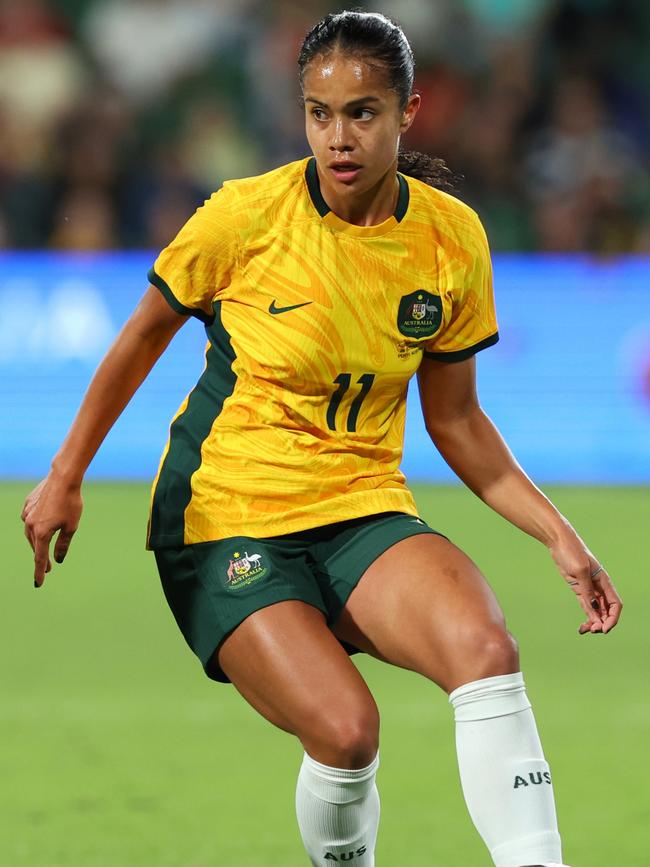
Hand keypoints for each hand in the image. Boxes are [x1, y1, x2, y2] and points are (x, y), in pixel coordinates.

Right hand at [21, 473, 82, 587]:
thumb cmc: (71, 503)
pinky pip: (30, 520)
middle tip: (48, 569)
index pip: (40, 558)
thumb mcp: (71, 527)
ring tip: (44, 550)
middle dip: (41, 558)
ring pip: (31, 533)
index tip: (39, 584)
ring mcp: (27, 514)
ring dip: (38, 542)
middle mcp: (30, 524)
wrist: (63, 478)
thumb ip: (63, 545)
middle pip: (35, 546)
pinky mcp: (28, 504)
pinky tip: (41, 526)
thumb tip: (58, 559)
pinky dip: (35, 526)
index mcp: (41, 533)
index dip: (39, 572)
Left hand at [549, 530, 621, 634]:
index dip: (612, 618)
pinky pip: (586, 606)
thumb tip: (593, 609)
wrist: (558, 541)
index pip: (615, 604)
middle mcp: (599, 587)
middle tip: (592, 631)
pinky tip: (582, 626)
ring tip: (585, 630)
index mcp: (604, 581)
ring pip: (596, 611)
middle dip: (602, 622)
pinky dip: (586, 617)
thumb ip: (587, 591)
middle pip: (606, 610)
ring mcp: (588, 588)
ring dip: (593, 622)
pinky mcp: (578, 588)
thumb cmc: (572, 551)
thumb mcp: (580, 570)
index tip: (604, 628)